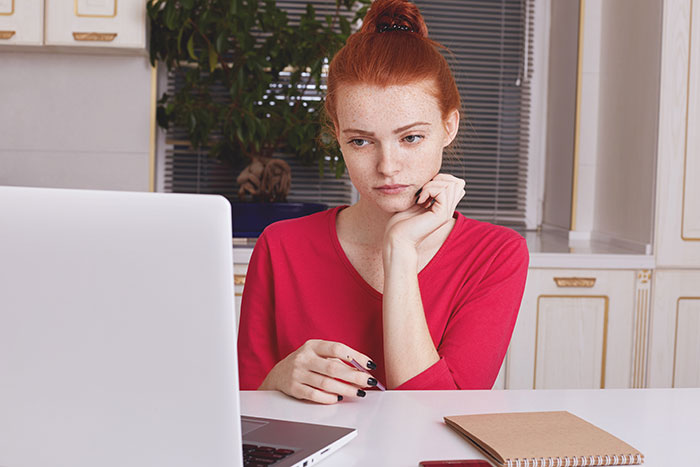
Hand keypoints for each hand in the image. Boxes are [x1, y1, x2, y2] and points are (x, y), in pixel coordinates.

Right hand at [258, 339, 377, 403]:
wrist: (278, 374)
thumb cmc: (305, 362)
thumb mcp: (317, 353)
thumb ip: (336, 359)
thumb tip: (362, 369)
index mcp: (313, 346)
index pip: (337, 348)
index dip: (355, 356)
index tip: (370, 364)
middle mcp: (304, 358)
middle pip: (333, 367)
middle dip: (354, 376)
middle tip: (369, 381)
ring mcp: (297, 373)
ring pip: (326, 383)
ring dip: (346, 389)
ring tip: (358, 392)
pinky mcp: (294, 388)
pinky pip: (315, 395)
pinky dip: (329, 397)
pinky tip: (339, 398)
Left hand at [384, 174, 465, 248]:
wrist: (397, 239)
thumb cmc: (400, 223)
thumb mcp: (414, 202)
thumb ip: (425, 191)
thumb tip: (433, 178)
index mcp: (442, 207)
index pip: (457, 184)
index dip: (442, 178)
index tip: (425, 187)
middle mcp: (447, 210)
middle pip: (458, 183)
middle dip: (439, 178)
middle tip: (423, 190)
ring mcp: (446, 213)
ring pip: (451, 185)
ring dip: (432, 185)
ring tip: (420, 196)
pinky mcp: (441, 215)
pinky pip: (443, 191)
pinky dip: (429, 190)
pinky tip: (420, 201)